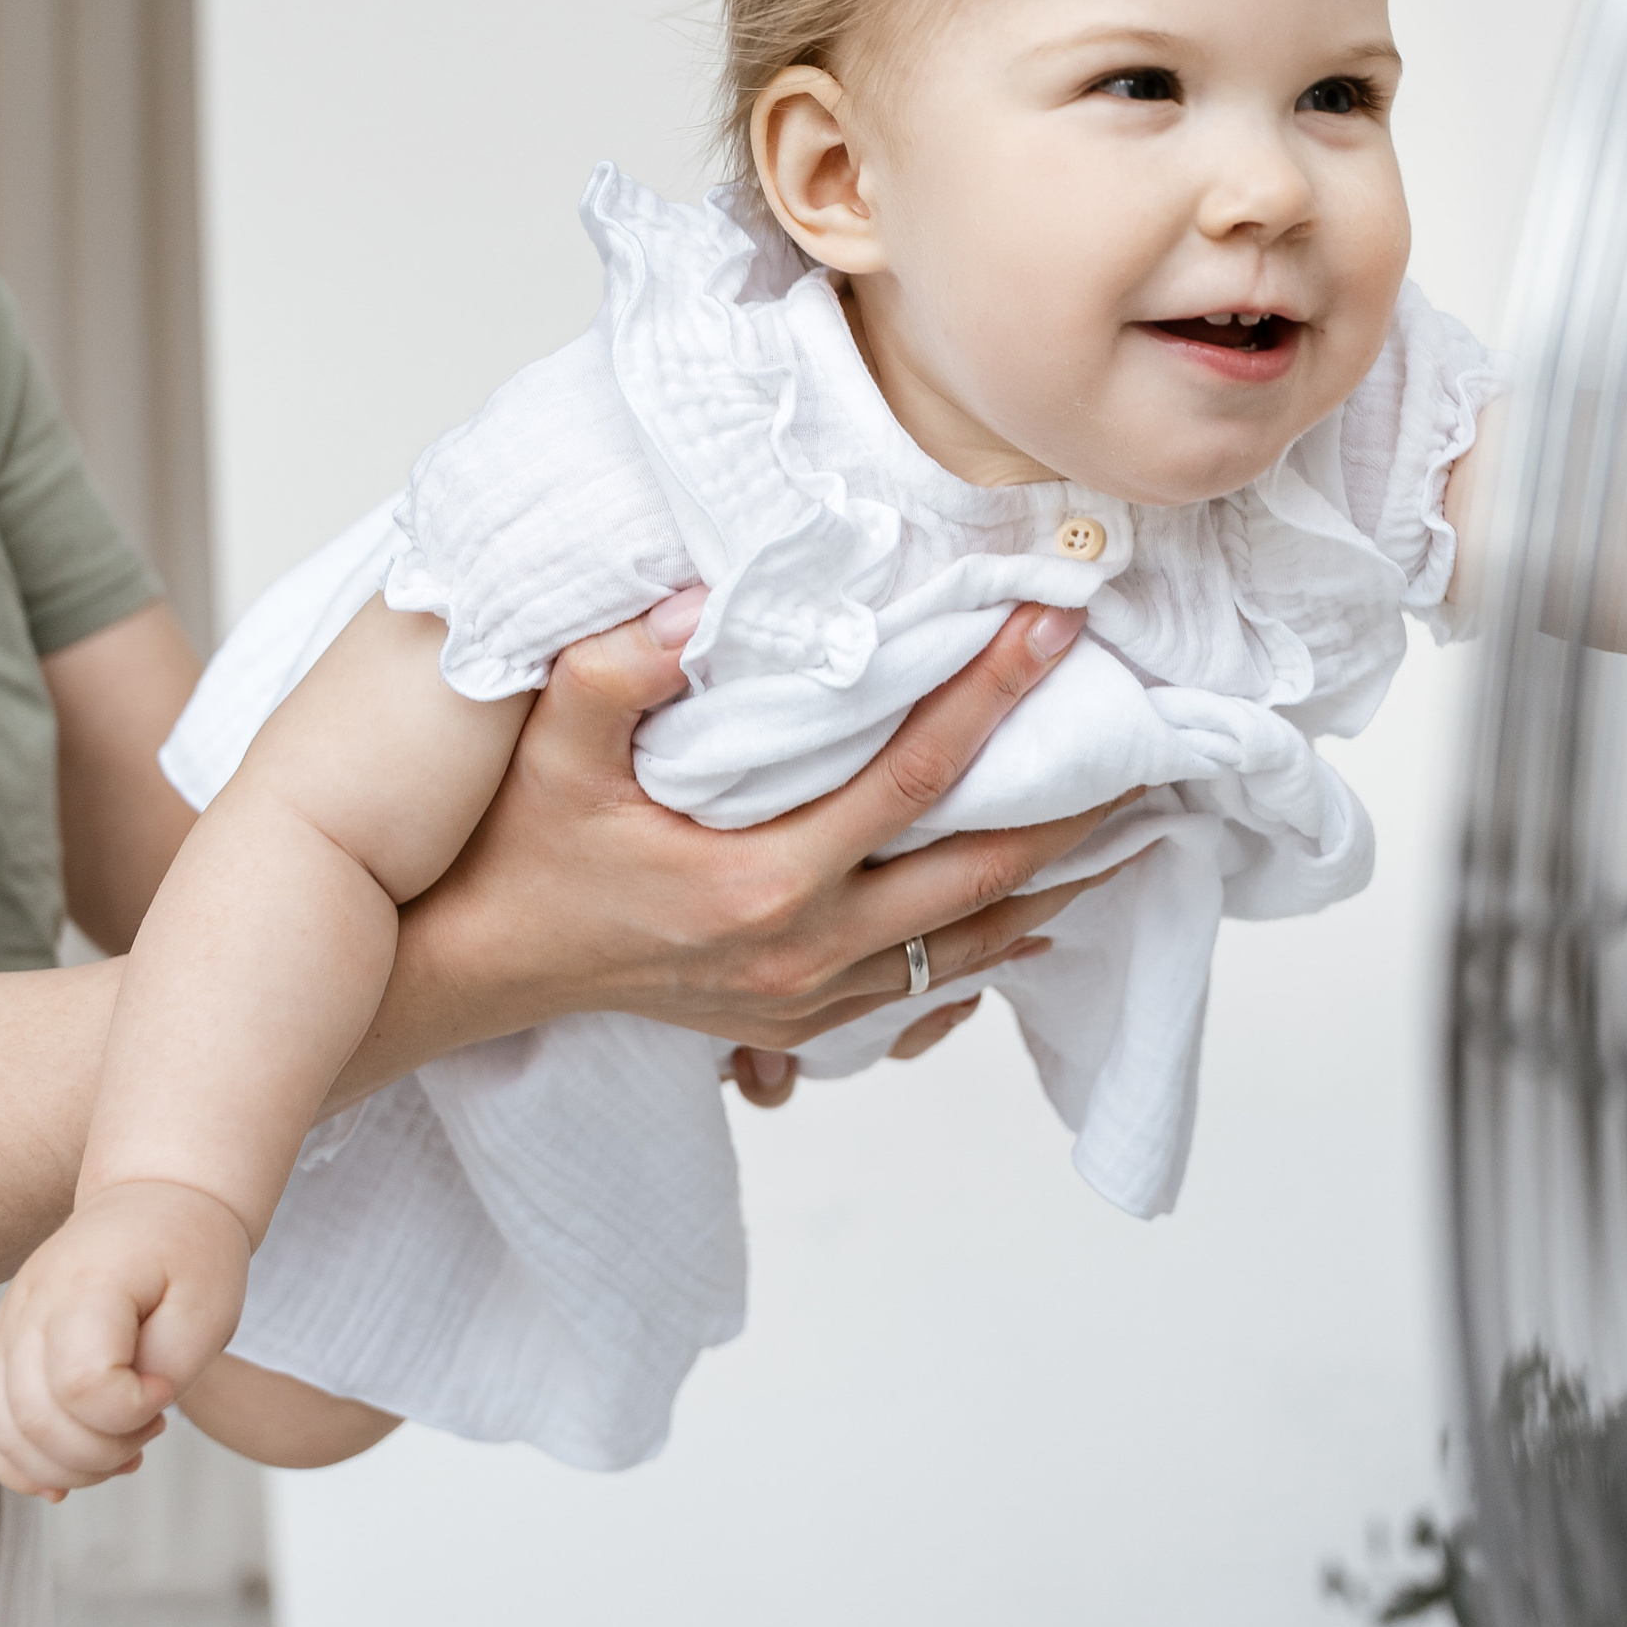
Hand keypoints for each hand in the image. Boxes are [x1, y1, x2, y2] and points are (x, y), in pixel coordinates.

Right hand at [0, 1178, 250, 1498]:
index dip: (131, 1410)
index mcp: (87, 1285)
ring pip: (5, 1432)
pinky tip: (70, 1473)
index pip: (83, 1386)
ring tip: (123, 1450)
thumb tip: (123, 1418)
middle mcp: (31, 1306)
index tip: (167, 1390)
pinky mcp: (5, 1349)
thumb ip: (168, 1369)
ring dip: (66, 1467)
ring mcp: (9, 1328)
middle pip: (37, 1419)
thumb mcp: (210, 1304)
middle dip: (101, 1452)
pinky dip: (24, 1463)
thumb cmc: (190, 1253)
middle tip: (153, 1427)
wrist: (158, 1201)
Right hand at [352, 595, 1134, 1109]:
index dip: (994, 693)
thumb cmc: (517, 855)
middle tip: (1159, 736)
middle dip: (1078, 801)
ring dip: (1062, 878)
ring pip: (974, 941)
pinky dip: (1001, 945)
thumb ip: (613, 674)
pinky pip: (932, 986)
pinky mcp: (802, 1022)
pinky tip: (1047, 909)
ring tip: (1142, 820)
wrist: (468, 977)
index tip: (1058, 623)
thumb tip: (689, 604)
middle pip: (982, 871)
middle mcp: (806, 951)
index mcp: (762, 881)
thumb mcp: (546, 752)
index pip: (915, 776)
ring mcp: (810, 997)